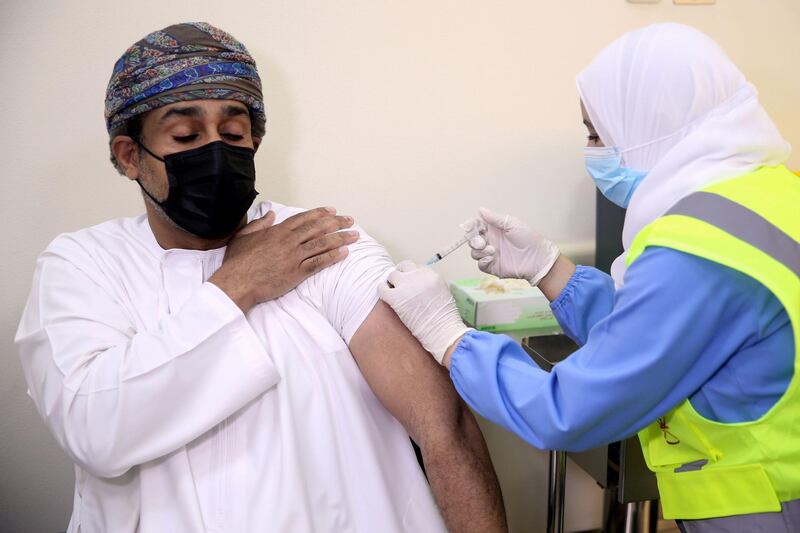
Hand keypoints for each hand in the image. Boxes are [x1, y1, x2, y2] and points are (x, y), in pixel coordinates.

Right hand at [210, 207, 358, 311]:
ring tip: (354, 235)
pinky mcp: (297, 273)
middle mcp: (289, 241)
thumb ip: (259, 224)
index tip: (332, 211)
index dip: (320, 213)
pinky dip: (333, 257)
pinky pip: (319, 263)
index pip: (303, 218)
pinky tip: (344, 253)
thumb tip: (270, 214)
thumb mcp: (243, 236)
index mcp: (277, 231)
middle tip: (350, 220)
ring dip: (341, 238)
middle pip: (318, 228)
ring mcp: (294, 257)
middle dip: (336, 223)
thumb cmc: (237, 262)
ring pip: (322, 244)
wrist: (237, 283)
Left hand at [378, 261, 471, 364]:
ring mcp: (405, 286)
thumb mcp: (442, 292)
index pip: (416, 267)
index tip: (410, 281)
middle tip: (399, 283)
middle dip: (401, 274)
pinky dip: (382, 290)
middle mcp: (417, 276)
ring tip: (393, 291)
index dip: (412, 274)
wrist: (441, 329)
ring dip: (392, 282)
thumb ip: (430, 284)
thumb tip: (418, 284)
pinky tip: (385, 295)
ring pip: (392, 275)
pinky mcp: (395, 297)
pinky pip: (382, 288)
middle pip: (404, 267)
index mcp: (430, 274)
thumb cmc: (444, 316)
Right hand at [465, 207, 559, 285]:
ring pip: (474, 252)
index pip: (476, 226)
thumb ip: (494, 218)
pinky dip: (482, 261)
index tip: (468, 226)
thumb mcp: (512, 224)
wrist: (537, 258)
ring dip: (479, 251)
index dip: (470, 226)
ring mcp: (491, 255)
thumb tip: (480, 209)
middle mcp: (491, 241)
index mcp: (494, 230)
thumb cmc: (529, 239)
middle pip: (473, 240)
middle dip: (473, 240)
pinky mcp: (492, 266)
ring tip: (491, 250)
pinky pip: (480, 264)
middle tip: (482, 241)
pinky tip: (491, 258)